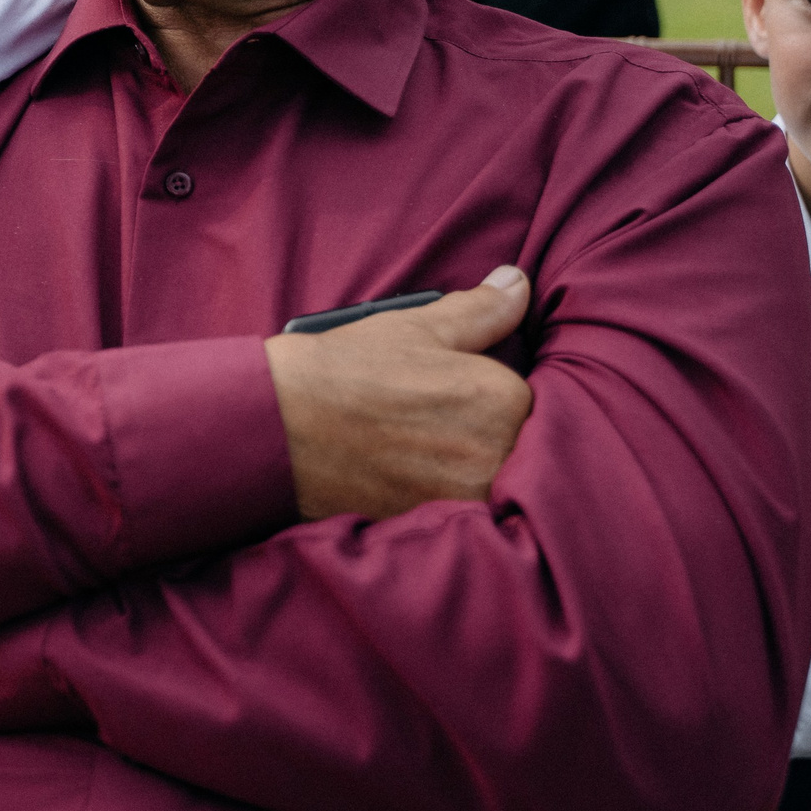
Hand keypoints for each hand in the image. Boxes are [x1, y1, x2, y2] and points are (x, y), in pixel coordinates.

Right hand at [264, 267, 534, 520]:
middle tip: (439, 423)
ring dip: (471, 468)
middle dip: (488, 434)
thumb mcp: (416, 326)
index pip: (531, 401)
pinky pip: (465, 512)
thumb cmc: (345, 371)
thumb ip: (481, 310)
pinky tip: (415, 476)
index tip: (463, 395)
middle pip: (519, 446)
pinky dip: (448, 496)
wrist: (279, 426)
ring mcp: (469, 498)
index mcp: (503, 399)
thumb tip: (517, 283)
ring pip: (494, 480)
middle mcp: (497, 454)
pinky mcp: (440, 527)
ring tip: (425, 450)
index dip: (497, 396)